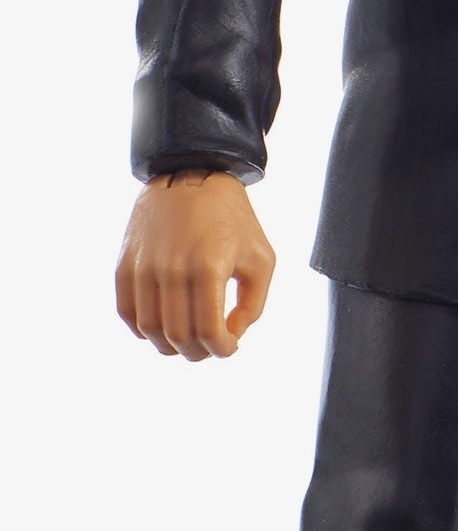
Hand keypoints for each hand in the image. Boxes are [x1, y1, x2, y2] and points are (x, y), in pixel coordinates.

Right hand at [115, 171, 276, 358]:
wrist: (191, 178)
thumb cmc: (233, 221)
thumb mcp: (261, 259)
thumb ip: (252, 305)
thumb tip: (231, 336)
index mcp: (209, 268)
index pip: (209, 330)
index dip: (221, 350)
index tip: (229, 348)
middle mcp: (171, 269)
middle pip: (178, 335)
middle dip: (198, 352)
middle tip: (210, 349)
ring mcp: (143, 267)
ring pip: (149, 329)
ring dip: (170, 346)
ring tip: (188, 342)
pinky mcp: (124, 265)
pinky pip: (127, 312)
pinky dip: (144, 330)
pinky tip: (163, 328)